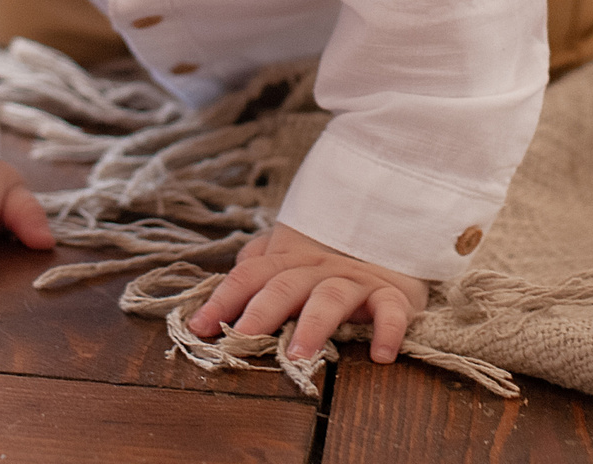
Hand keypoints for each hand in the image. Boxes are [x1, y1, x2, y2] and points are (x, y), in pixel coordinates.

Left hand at [188, 222, 427, 363]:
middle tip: (242, 339)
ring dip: (314, 325)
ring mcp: (356, 279)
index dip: (223, 298)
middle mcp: (320, 267)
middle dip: (261, 312)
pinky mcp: (393, 293)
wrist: (394, 237)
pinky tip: (381, 355)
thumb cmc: (334, 261)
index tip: (198, 326)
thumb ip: (261, 268)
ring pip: (331, 297)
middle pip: (286, 284)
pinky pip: (391, 310)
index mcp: (291, 260)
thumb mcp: (294, 261)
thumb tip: (221, 286)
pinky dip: (388, 330)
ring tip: (299, 356)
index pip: (251, 274)